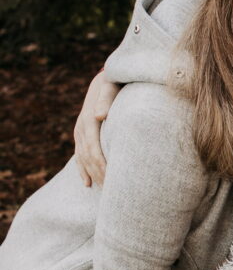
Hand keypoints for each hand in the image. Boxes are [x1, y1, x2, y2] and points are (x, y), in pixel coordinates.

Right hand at [73, 70, 119, 186]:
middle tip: (112, 193)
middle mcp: (81, 127)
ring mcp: (80, 131)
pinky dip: (83, 170)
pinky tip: (88, 183)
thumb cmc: (114, 82)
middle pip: (88, 158)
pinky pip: (80, 154)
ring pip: (82, 158)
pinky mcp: (82, 133)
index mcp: (89, 120)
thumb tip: (100, 116)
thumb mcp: (111, 86)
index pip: (93, 149)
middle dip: (100, 175)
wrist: (106, 76)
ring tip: (103, 191)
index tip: (112, 180)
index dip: (102, 166)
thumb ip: (107, 99)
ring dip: (92, 175)